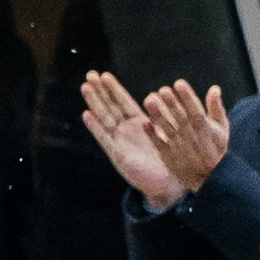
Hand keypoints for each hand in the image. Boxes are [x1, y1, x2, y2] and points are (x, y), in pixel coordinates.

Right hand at [80, 68, 179, 206]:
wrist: (168, 184)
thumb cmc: (174, 159)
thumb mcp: (174, 132)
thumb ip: (170, 115)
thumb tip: (167, 93)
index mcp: (141, 124)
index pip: (123, 102)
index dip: (114, 89)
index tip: (104, 75)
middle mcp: (127, 131)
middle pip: (110, 107)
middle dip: (100, 91)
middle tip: (90, 74)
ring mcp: (121, 142)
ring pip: (105, 118)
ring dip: (95, 103)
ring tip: (85, 87)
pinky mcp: (118, 155)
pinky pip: (105, 139)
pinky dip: (95, 127)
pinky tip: (87, 115)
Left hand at [142, 79, 232, 196]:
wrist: (210, 178)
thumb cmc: (216, 148)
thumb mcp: (222, 128)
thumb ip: (216, 108)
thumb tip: (214, 88)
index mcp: (205, 128)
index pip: (195, 110)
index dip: (187, 97)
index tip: (179, 83)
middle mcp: (191, 137)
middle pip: (179, 117)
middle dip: (171, 103)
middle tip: (162, 90)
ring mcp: (179, 147)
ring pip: (167, 129)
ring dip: (158, 115)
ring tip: (149, 100)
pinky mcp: (169, 156)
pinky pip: (159, 144)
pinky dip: (152, 135)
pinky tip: (145, 123)